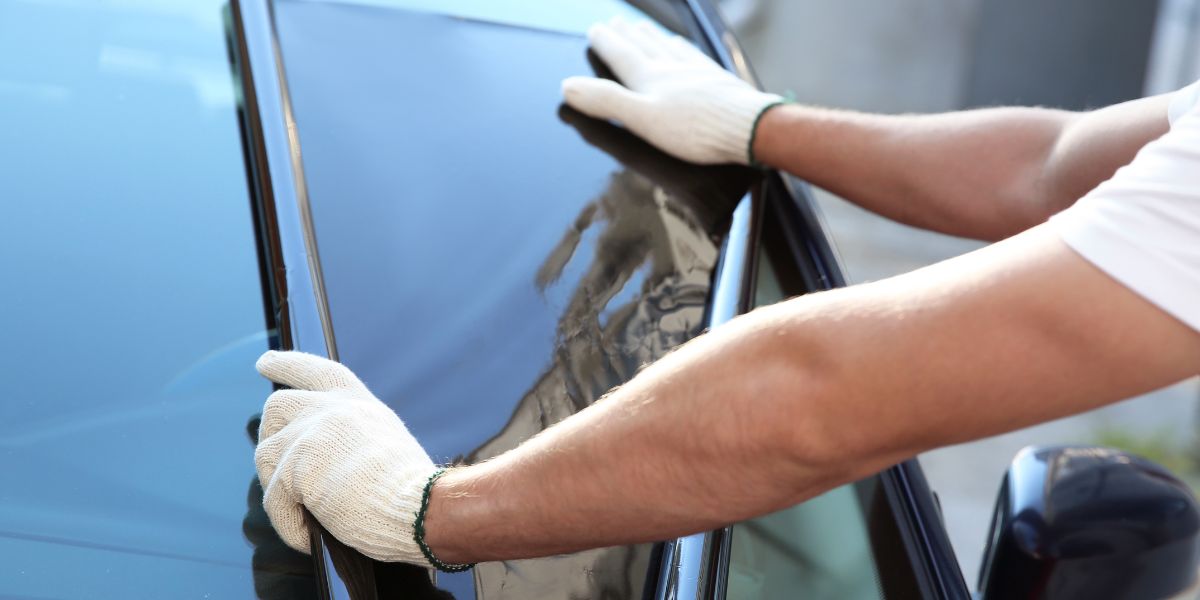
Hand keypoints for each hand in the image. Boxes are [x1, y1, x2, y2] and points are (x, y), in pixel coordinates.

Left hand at [254, 351, 437, 564]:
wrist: (417, 504)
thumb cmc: (410, 488)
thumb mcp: (385, 442)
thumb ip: (350, 437)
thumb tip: (320, 460)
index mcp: (357, 402)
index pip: (316, 371)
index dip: (288, 365)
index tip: (265, 363)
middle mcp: (329, 409)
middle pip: (278, 406)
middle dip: (268, 432)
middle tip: (272, 462)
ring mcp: (308, 434)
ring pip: (267, 455)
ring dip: (279, 487)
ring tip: (306, 513)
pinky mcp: (294, 467)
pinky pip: (275, 499)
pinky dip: (289, 523)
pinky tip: (309, 537)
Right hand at [561, 17, 782, 165]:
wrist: (750, 129)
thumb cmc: (697, 130)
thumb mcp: (642, 120)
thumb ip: (606, 102)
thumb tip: (568, 87)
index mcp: (650, 80)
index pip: (621, 56)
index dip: (606, 43)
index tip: (595, 30)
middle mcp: (672, 70)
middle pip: (644, 47)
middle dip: (626, 36)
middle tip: (615, 23)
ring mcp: (697, 74)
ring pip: (668, 48)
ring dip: (652, 38)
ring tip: (642, 28)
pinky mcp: (718, 82)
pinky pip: (693, 56)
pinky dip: (681, 48)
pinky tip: (683, 47)